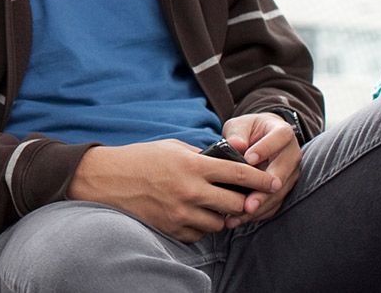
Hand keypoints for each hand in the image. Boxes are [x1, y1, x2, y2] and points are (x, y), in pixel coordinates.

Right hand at [67, 139, 278, 242]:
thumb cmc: (141, 159)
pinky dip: (203, 225)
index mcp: (192, 166)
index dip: (260, 178)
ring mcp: (181, 213)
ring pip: (220, 222)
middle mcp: (190, 191)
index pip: (238, 173)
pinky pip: (200, 233)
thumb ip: (206, 154)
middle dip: (245, 201)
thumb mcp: (173, 147)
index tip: (273, 181)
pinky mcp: (172, 228)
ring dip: (223, 215)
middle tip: (247, 198)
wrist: (106, 179)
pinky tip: (196, 214)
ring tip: (216, 206)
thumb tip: (238, 152)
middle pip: (235, 204)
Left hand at [220, 113, 301, 227]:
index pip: (279, 139)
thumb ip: (237, 133)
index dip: (264, 149)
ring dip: (260, 207)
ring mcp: (291, 174)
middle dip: (265, 191)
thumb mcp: (240, 125)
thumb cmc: (248, 131)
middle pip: (283, 173)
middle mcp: (292, 155)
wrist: (260, 139)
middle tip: (248, 204)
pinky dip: (258, 214)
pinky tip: (239, 220)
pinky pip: (274, 204)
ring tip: (238, 216)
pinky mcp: (285, 190)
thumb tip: (235, 145)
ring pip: (279, 193)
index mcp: (283, 133)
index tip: (248, 159)